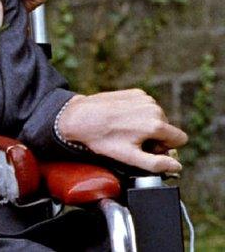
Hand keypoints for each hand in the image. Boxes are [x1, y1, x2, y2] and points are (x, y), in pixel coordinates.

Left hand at [58, 89, 187, 172]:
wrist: (79, 117)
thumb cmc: (102, 138)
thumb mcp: (129, 157)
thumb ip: (156, 164)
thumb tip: (176, 165)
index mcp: (156, 124)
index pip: (180, 139)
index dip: (165, 148)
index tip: (148, 149)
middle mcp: (154, 108)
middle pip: (167, 129)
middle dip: (155, 137)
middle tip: (132, 141)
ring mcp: (144, 98)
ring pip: (157, 117)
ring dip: (146, 125)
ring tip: (124, 129)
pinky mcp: (135, 92)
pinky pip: (146, 107)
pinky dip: (138, 113)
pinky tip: (121, 118)